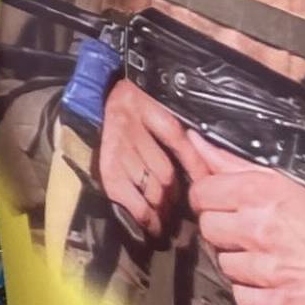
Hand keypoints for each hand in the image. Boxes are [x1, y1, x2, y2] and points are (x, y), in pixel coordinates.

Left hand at [97, 78, 191, 238]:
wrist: (129, 75)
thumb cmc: (121, 119)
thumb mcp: (113, 145)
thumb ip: (124, 174)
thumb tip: (144, 212)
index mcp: (102, 145)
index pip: (115, 185)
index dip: (134, 210)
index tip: (150, 229)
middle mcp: (116, 134)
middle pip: (144, 185)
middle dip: (158, 208)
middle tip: (168, 222)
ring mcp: (137, 122)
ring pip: (162, 172)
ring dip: (174, 192)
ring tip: (181, 203)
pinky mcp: (159, 112)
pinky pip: (180, 146)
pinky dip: (194, 165)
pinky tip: (202, 180)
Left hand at [178, 131, 304, 304]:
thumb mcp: (288, 183)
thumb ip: (235, 163)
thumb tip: (196, 141)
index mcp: (260, 193)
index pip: (200, 192)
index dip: (208, 199)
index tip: (221, 205)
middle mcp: (258, 228)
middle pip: (207, 228)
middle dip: (223, 231)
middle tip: (248, 233)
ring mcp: (267, 268)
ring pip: (223, 265)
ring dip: (239, 264)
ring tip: (266, 258)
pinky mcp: (278, 303)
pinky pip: (242, 297)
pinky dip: (254, 294)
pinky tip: (272, 284)